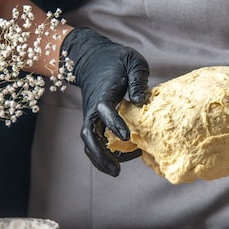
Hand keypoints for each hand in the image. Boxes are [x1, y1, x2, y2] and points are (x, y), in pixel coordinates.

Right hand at [62, 27, 148, 175]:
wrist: (91, 57)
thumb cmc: (116, 59)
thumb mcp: (132, 61)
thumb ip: (138, 79)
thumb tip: (140, 100)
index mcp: (104, 92)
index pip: (104, 109)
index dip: (114, 122)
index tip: (127, 135)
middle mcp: (93, 107)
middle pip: (89, 134)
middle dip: (100, 154)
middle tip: (116, 170)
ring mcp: (91, 115)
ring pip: (89, 141)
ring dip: (99, 158)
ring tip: (116, 171)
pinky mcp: (93, 120)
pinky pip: (94, 140)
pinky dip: (101, 153)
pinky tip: (117, 161)